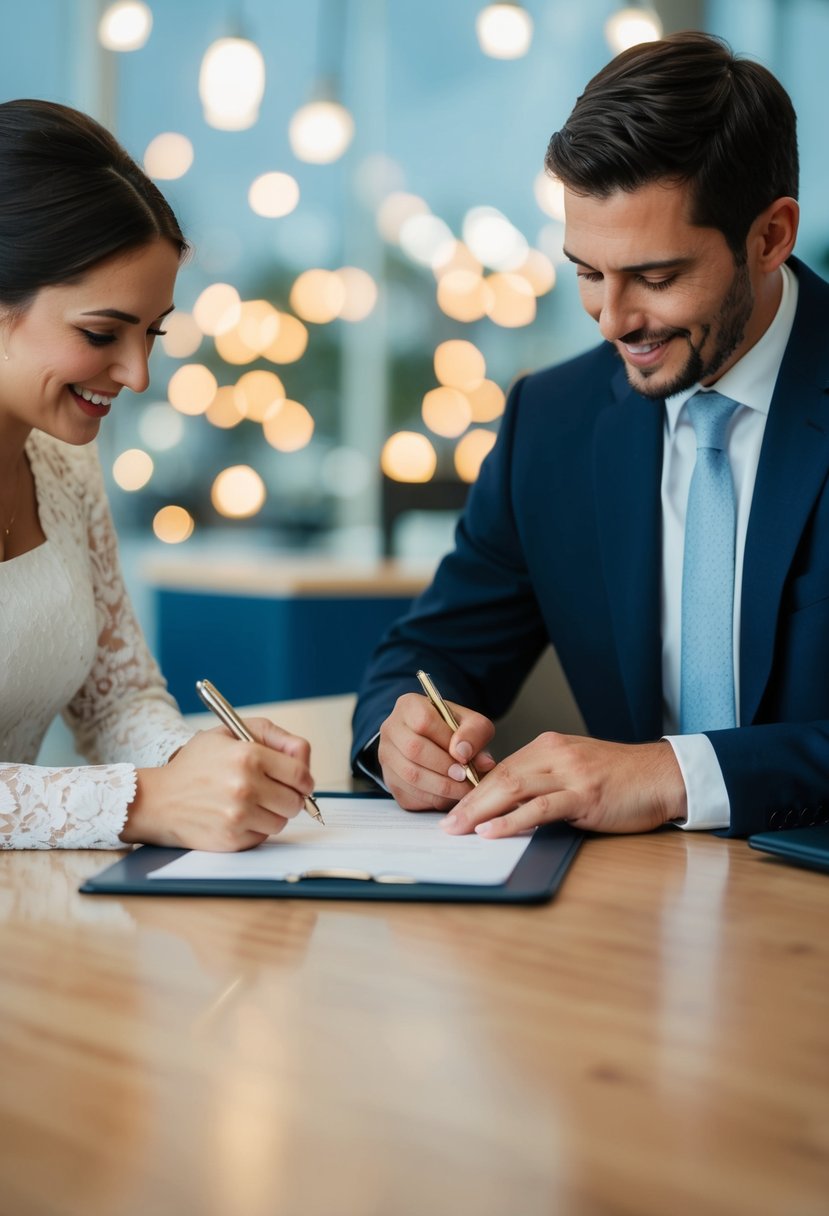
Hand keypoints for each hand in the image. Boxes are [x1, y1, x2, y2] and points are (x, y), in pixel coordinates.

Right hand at [123, 717, 314, 850]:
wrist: (157, 799)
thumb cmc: (195, 764)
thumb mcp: (229, 732)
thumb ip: (272, 736)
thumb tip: (304, 757)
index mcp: (248, 755)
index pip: (301, 775)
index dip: (303, 780)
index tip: (299, 782)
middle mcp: (245, 786)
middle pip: (295, 801)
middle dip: (289, 797)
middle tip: (273, 792)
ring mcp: (238, 815)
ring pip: (281, 821)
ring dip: (271, 814)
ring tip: (249, 803)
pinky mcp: (231, 839)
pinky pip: (262, 837)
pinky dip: (255, 829)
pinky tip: (235, 816)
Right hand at [378, 692, 496, 810]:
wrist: (434, 744)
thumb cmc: (453, 731)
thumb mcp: (471, 723)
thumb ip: (475, 734)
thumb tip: (470, 756)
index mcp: (409, 706)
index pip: (424, 720)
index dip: (446, 741)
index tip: (465, 756)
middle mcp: (391, 729)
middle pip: (414, 749)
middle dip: (444, 767)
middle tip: (466, 777)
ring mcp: (386, 756)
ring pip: (410, 775)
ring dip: (441, 787)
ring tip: (463, 789)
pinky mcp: (389, 780)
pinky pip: (409, 794)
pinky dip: (433, 799)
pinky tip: (450, 796)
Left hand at [440, 732, 686, 836]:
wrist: (664, 776)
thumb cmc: (622, 779)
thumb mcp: (576, 770)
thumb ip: (546, 780)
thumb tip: (511, 803)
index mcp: (549, 746)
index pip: (501, 768)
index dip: (474, 792)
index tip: (454, 810)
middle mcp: (555, 754)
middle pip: (500, 777)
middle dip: (468, 802)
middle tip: (445, 824)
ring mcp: (570, 773)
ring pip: (513, 788)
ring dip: (480, 811)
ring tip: (459, 830)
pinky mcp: (585, 795)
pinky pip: (539, 808)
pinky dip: (511, 821)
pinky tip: (491, 831)